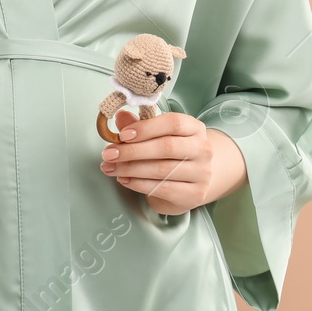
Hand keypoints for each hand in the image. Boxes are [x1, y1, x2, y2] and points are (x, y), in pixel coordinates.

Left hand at [100, 110, 246, 215]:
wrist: (192, 182)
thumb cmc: (172, 155)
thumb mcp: (158, 136)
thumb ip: (139, 126)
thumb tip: (120, 117)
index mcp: (194, 128)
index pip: (173, 123)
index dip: (146, 128)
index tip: (123, 135)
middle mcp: (202, 149)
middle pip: (166, 147)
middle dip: (132, 151)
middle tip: (109, 154)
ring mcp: (201, 173)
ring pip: (162, 169)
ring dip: (130, 169)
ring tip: (111, 168)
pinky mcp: (194, 194)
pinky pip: (162, 188)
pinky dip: (139, 184)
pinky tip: (124, 179)